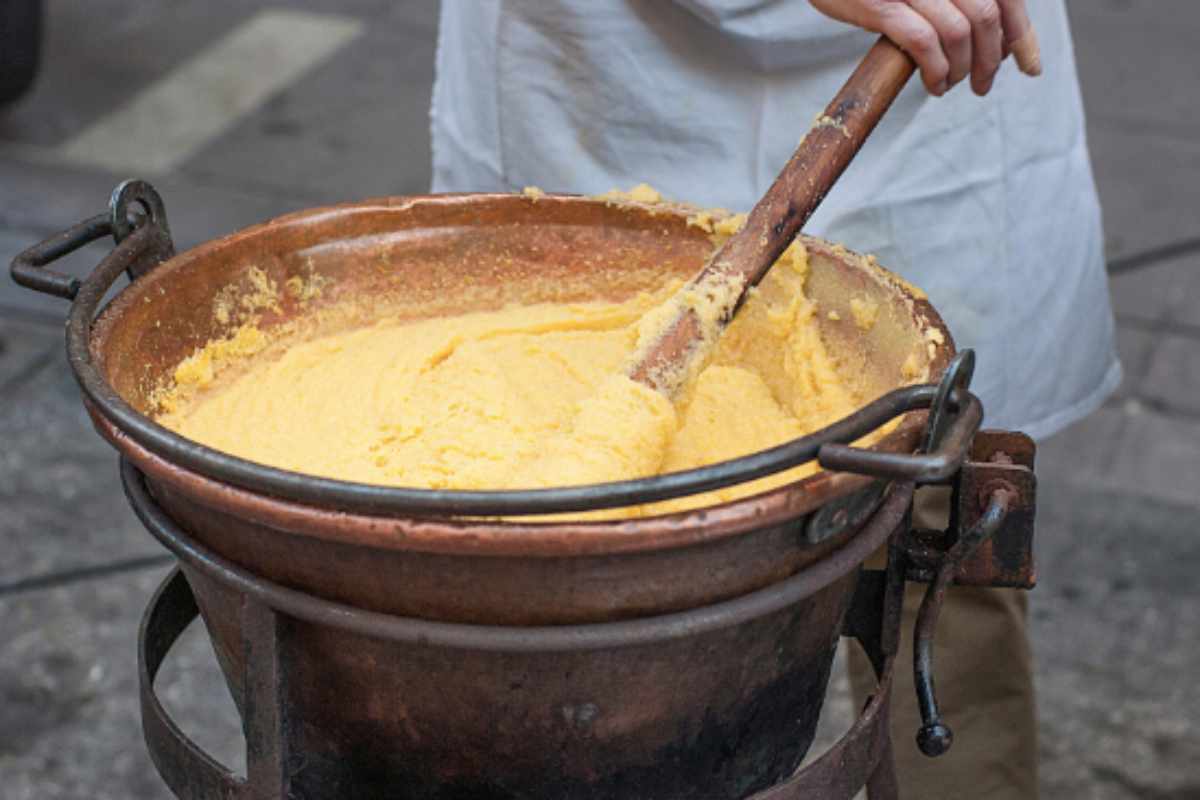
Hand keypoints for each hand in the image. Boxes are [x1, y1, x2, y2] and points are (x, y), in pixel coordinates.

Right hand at [810, 0, 1040, 95]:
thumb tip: (998, 39)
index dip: (1023, 34)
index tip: (1030, 67)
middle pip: (987, 17)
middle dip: (992, 59)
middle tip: (982, 85)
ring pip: (960, 31)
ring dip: (962, 68)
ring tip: (950, 84)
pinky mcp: (881, 5)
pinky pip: (923, 42)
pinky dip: (935, 70)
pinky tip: (933, 84)